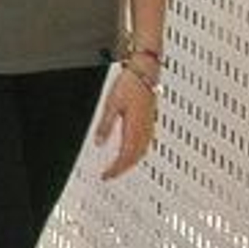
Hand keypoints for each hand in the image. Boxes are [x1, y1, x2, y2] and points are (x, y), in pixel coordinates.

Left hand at [94, 65, 157, 179]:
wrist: (145, 71)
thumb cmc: (129, 84)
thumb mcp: (111, 105)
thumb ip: (105, 125)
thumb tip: (98, 143)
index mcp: (135, 128)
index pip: (125, 156)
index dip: (115, 169)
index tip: (106, 176)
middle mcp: (145, 129)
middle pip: (135, 157)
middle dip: (122, 169)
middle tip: (109, 175)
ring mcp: (150, 125)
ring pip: (142, 152)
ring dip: (130, 162)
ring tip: (118, 167)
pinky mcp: (150, 121)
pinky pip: (145, 144)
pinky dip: (137, 153)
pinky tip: (131, 152)